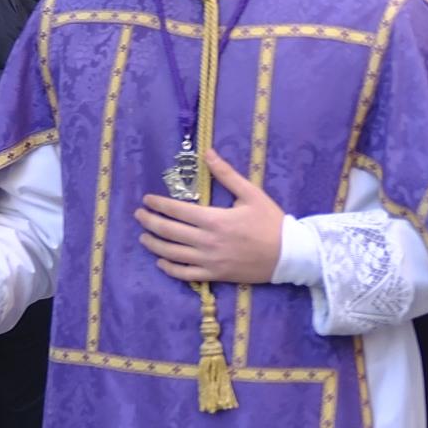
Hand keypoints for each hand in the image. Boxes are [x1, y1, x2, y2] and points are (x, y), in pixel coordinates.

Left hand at [135, 149, 286, 284]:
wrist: (289, 254)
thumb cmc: (270, 222)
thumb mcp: (251, 193)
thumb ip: (226, 174)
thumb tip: (207, 152)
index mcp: (214, 219)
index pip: (177, 210)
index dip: (158, 204)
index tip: (147, 199)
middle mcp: (207, 241)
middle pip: (169, 232)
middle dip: (150, 222)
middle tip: (139, 215)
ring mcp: (209, 261)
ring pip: (172, 254)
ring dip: (154, 245)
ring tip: (144, 237)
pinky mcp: (214, 275)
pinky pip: (185, 275)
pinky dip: (170, 269)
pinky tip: (161, 262)